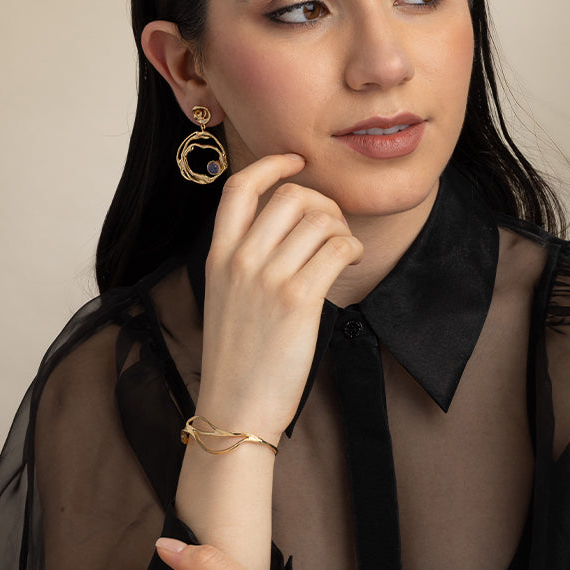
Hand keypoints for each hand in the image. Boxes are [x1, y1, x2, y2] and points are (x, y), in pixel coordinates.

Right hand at [198, 153, 362, 439]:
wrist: (235, 408)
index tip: (296, 162)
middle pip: (291, 195)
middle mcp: (239, 259)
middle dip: (323, 203)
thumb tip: (291, 228)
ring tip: (340, 254)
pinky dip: (351, 249)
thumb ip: (244, 259)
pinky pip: (337, 247)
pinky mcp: (298, 299)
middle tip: (332, 229)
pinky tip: (345, 266)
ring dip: (341, 229)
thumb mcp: (224, 298)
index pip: (239, 187)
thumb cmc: (236, 357)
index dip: (271, 165)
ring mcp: (267, 278)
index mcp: (218, 256)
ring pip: (320, 219)